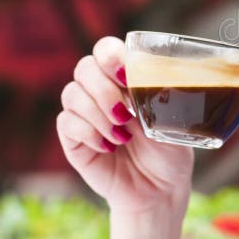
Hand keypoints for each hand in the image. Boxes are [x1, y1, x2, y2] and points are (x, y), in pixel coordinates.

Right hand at [56, 36, 193, 213]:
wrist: (160, 189)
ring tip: (123, 136)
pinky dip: (89, 133)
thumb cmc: (170, 149)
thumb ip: (156, 95)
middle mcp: (102, 91)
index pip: (105, 49)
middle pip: (84, 68)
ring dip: (98, 114)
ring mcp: (85, 114)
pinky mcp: (73, 139)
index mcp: (126, 79)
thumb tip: (144, 76)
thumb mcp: (171, 119)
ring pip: (71, 94)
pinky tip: (110, 146)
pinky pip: (66, 122)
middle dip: (104, 90)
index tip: (126, 74)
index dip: (110, 56)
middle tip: (126, 114)